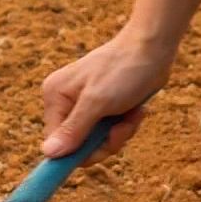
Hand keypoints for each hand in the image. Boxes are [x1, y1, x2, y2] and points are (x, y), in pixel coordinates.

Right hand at [39, 28, 174, 165]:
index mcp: (55, 96)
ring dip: (120, 133)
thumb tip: (47, 153)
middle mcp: (66, 101)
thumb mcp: (97, 102)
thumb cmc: (124, 70)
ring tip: (133, 114)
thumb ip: (73, 129)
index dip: (77, 152)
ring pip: (97, 142)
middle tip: (121, 128)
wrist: (153, 48)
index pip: (55, 143)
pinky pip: (110, 133)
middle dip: (105, 141)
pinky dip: (126, 126)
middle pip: (78, 146)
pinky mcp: (104, 108)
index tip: (100, 150)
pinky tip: (137, 110)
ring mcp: (85, 105)